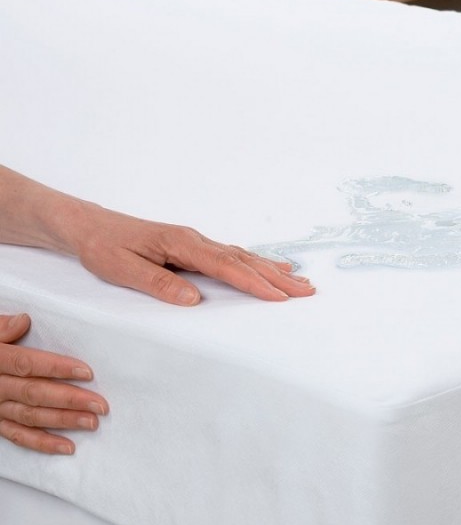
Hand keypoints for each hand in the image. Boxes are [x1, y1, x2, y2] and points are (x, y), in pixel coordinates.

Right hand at [0, 314, 107, 454]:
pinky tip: (67, 446)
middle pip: (34, 393)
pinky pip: (19, 436)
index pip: (27, 365)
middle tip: (99, 404)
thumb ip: (2, 327)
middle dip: (69, 399)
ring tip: (91, 423)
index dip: (56, 368)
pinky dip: (43, 443)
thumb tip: (23, 320)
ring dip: (62, 421)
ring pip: (30, 416)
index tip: (86, 372)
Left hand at [71, 203, 314, 305]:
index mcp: (181, 244)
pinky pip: (234, 255)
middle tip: (307, 291)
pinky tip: (270, 266)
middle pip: (244, 260)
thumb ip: (157, 282)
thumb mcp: (121, 268)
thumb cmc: (103, 246)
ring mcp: (197, 242)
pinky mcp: (194, 247)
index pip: (226, 267)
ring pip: (243, 256)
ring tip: (301, 281)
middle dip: (277, 278)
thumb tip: (193, 299)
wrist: (89, 225)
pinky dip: (257, 262)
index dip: (254, 283)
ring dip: (273, 270)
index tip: (279, 297)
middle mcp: (195, 240)